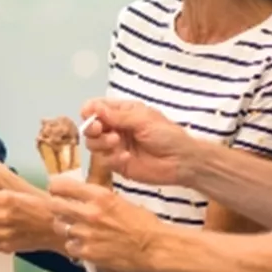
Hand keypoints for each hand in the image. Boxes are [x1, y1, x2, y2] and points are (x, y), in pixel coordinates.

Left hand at [46, 176, 164, 271]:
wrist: (155, 247)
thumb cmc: (142, 223)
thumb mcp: (119, 200)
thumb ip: (97, 197)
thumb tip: (79, 193)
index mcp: (99, 195)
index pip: (61, 186)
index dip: (56, 188)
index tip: (57, 190)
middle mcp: (90, 212)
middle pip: (54, 206)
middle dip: (56, 207)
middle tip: (61, 210)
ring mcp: (87, 233)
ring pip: (60, 227)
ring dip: (66, 227)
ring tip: (76, 229)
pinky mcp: (88, 252)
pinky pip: (70, 246)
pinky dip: (75, 246)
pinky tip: (85, 244)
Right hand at [80, 98, 197, 185]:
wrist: (181, 161)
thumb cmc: (167, 135)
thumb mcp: (143, 119)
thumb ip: (118, 115)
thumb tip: (94, 107)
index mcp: (121, 112)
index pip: (96, 108)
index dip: (90, 111)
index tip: (90, 114)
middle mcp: (115, 128)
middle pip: (90, 127)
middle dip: (92, 128)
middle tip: (100, 129)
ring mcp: (114, 147)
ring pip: (93, 144)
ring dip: (101, 142)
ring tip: (117, 142)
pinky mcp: (117, 164)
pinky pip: (103, 161)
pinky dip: (111, 158)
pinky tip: (126, 157)